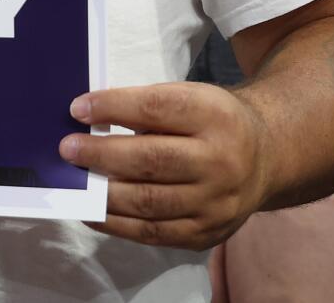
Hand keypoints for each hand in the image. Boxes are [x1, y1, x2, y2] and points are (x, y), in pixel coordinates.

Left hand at [60, 81, 266, 249]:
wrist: (266, 158)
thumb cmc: (213, 122)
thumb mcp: (191, 98)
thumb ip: (146, 107)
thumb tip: (88, 120)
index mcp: (215, 116)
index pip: (157, 110)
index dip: (114, 108)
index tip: (78, 109)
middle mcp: (221, 162)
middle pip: (152, 160)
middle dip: (102, 155)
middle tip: (68, 149)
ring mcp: (216, 204)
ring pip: (150, 202)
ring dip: (104, 193)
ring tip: (76, 182)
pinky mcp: (206, 234)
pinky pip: (154, 233)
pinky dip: (117, 224)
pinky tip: (92, 212)